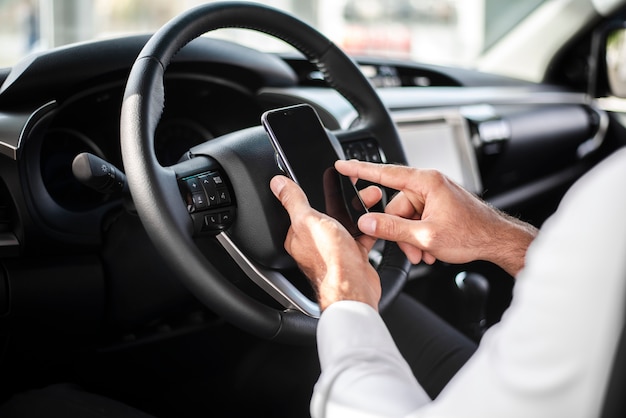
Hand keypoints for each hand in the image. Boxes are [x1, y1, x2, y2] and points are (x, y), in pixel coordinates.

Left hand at [270, 175, 381, 310]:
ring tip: (370, 197)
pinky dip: (369, 225)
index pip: (302, 208)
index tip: (327, 178)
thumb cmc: (329, 260)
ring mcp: (336, 249)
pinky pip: (362, 235)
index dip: (315, 192)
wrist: (355, 287)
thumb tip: (277, 184)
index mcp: (298, 235)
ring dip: (360, 209)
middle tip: (354, 187)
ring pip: (347, 222)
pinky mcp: (354, 255)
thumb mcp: (308, 221)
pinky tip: (375, 217)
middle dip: (344, 198)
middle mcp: (316, 243)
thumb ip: (293, 201)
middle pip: (328, 213)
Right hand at [335, 160, 537, 276]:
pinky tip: (430, 250)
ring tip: (425, 253)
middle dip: (399, 231)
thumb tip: (367, 223)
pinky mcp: (439, 206)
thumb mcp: (426, 235)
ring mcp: (435, 195)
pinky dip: (420, 236)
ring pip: (407, 216)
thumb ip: (392, 228)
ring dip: (411, 238)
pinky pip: (418, 219)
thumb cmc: (472, 233)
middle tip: (411, 249)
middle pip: (396, 205)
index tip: (342, 165)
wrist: (497, 241)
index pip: (384, 173)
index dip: (360, 170)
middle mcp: (429, 184)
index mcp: (426, 182)